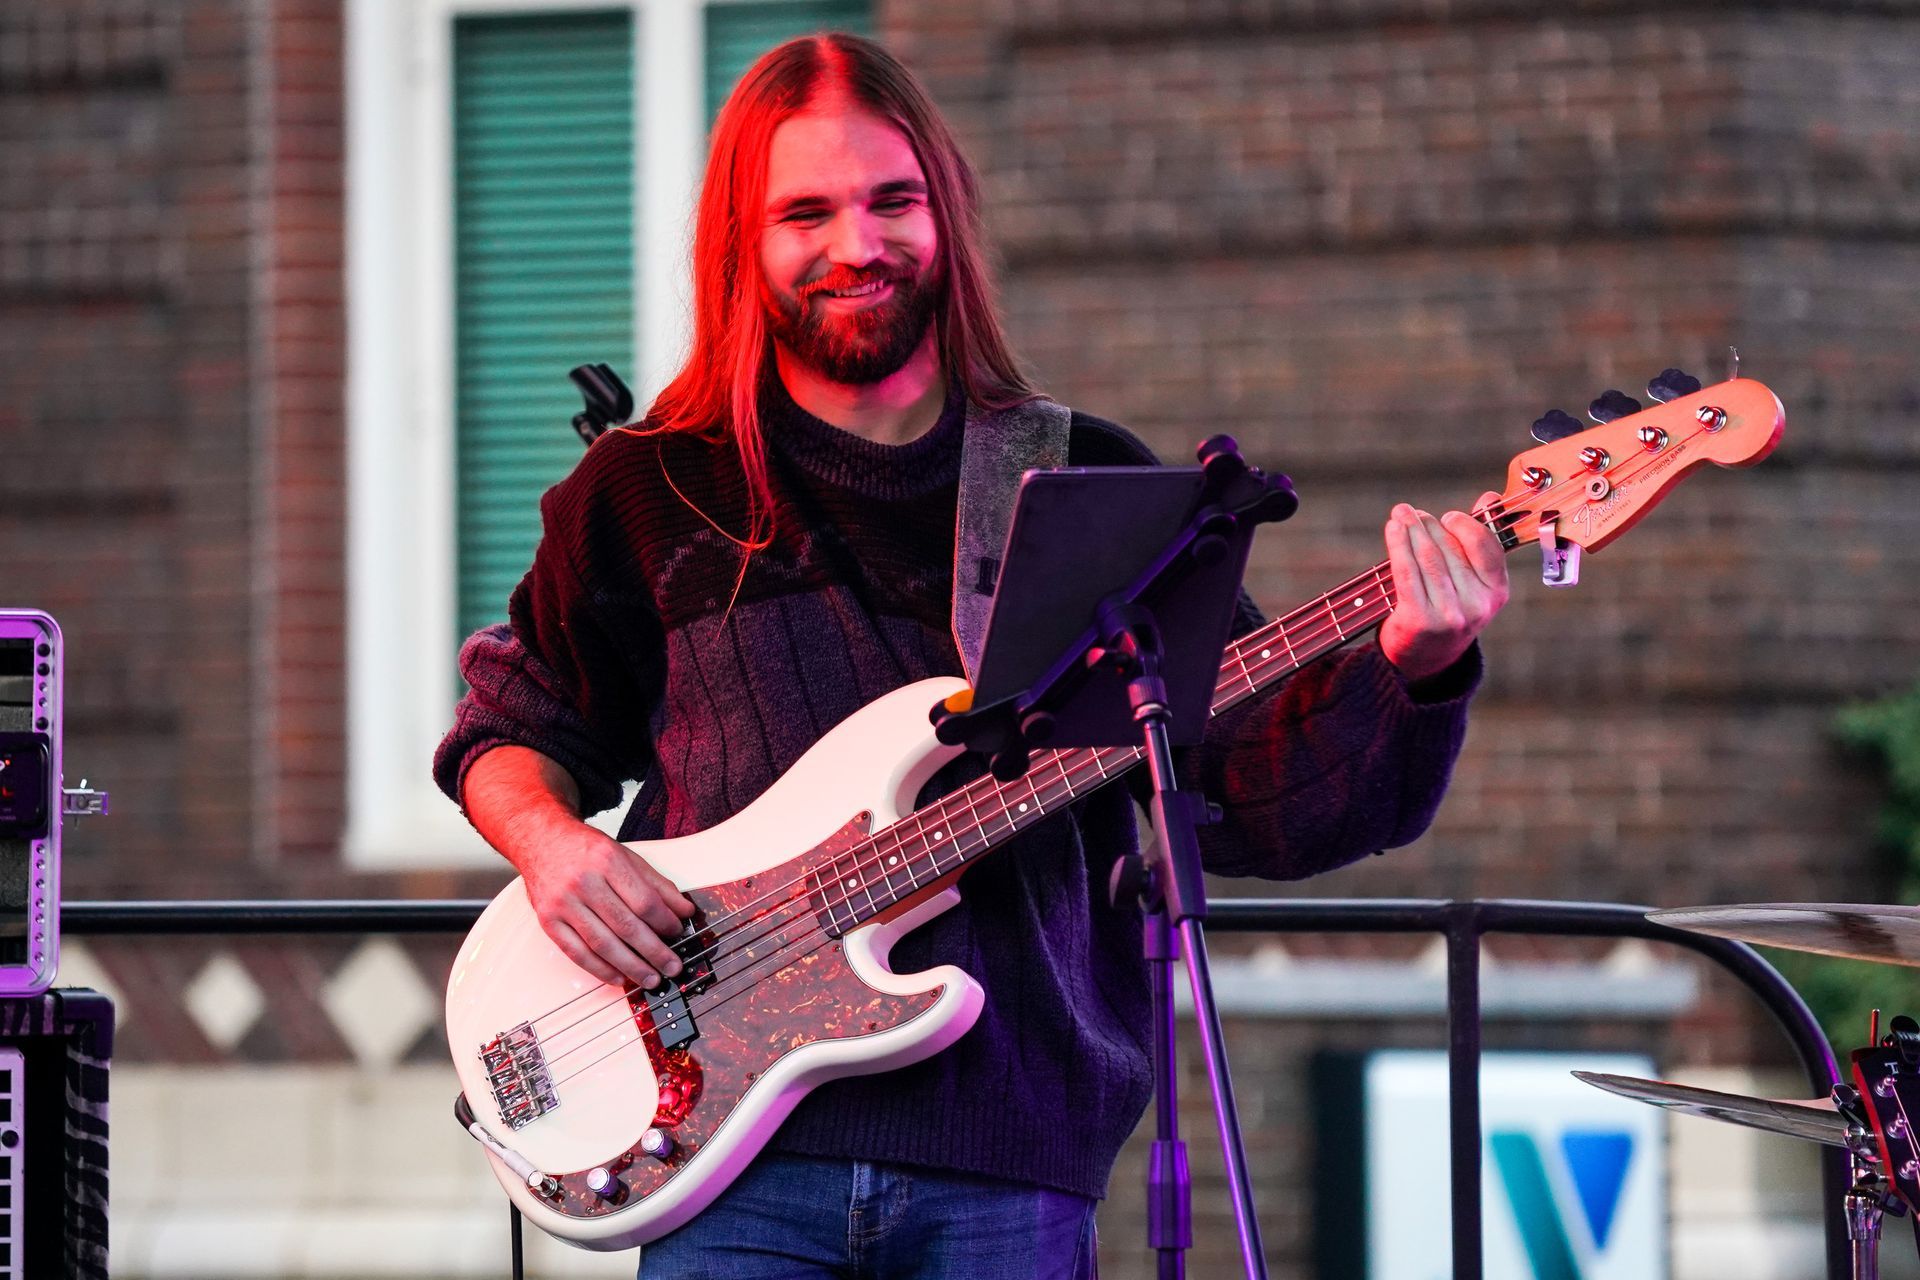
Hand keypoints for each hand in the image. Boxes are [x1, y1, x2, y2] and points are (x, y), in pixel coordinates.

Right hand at [518, 818, 697, 988]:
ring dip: (631, 967)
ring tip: (650, 978)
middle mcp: (584, 882)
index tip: (678, 932)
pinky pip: (577, 952)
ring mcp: (563, 904)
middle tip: (672, 966)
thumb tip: (683, 911)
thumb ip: (656, 884)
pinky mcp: (548, 921)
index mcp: (607, 861)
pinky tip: (618, 977)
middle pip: (626, 926)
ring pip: (602, 944)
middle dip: (654, 951)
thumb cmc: (585, 849)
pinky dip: (600, 969)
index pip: (644, 901)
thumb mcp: (626, 856)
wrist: (541, 840)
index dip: (665, 922)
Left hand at [1378, 494, 1509, 684]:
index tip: (1447, 516)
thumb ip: (1480, 539)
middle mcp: (1476, 606)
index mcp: (1496, 593)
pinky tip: (1392, 529)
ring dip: (1411, 530)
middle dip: (1428, 525)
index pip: (1486, 547)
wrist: (1425, 657)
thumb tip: (1489, 497)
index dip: (1465, 526)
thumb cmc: (1449, 608)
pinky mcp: (1420, 620)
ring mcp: (1449, 615)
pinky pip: (1406, 574)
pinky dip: (1397, 546)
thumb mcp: (1473, 581)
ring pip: (1427, 559)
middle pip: (1450, 550)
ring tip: (1401, 514)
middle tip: (1411, 513)